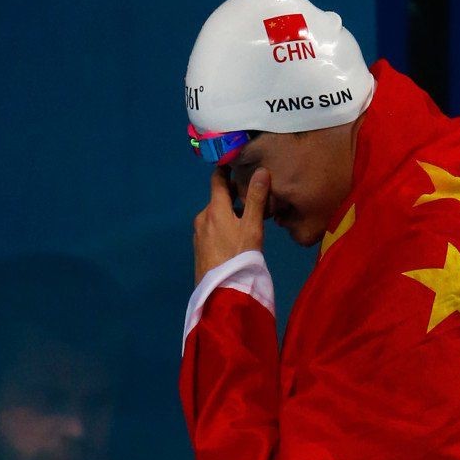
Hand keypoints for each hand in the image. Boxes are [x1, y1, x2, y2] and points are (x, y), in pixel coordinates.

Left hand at [193, 166, 270, 285]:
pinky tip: (235, 241)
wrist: (221, 293)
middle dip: (234, 198)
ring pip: (215, 216)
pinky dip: (223, 229)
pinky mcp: (199, 249)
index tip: (238, 165)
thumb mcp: (252, 228)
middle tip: (253, 201)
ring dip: (229, 215)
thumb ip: (256, 199)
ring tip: (248, 224)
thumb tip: (261, 170)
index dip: (227, 170)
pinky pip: (212, 231)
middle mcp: (202, 217)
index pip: (217, 180)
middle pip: (218, 200)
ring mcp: (198, 234)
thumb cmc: (239, 257)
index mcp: (214, 208)